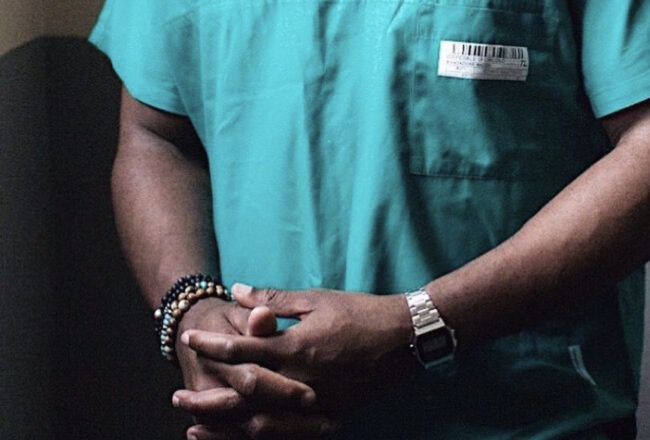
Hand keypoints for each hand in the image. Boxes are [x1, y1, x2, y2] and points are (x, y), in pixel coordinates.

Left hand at [175, 286, 413, 421]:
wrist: (404, 339)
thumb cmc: (359, 312)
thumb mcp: (315, 299)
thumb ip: (272, 300)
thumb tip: (235, 291)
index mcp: (297, 348)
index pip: (243, 351)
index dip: (211, 346)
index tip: (187, 340)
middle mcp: (302, 382)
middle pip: (243, 397)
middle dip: (207, 399)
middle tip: (177, 397)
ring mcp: (316, 406)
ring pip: (260, 425)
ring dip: (225, 427)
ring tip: (196, 426)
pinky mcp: (329, 419)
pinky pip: (286, 436)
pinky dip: (258, 437)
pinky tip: (241, 434)